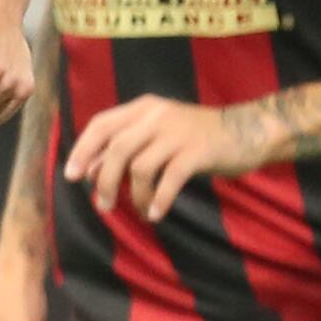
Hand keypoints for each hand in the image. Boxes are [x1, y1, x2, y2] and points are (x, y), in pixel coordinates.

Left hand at [61, 93, 251, 220]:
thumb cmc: (197, 135)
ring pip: (140, 166)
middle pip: (116, 148)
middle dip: (103, 179)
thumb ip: (129, 146)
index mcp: (142, 108)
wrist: (248, 129)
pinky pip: (170, 179)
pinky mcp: (199, 151)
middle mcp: (156, 116)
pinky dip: (159, 199)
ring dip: (133, 194)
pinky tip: (155, 213)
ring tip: (137, 210)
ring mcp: (178, 132)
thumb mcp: (159, 133)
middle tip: (102, 205)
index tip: (71, 175)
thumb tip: (92, 170)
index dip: (83, 150)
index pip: (101, 124)